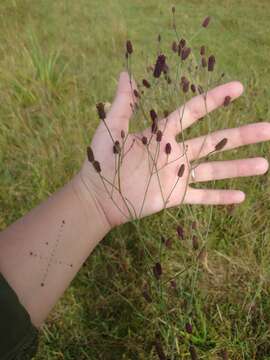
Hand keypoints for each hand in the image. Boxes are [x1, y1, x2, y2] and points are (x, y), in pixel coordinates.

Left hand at [79, 72, 268, 227]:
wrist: (97, 196)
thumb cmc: (102, 161)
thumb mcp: (112, 128)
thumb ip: (123, 103)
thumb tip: (125, 73)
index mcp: (163, 133)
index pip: (194, 111)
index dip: (215, 99)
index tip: (239, 88)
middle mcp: (175, 152)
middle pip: (214, 140)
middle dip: (241, 135)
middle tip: (269, 129)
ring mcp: (177, 175)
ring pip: (214, 169)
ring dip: (238, 168)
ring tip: (264, 164)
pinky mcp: (174, 196)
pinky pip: (201, 196)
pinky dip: (220, 197)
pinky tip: (241, 197)